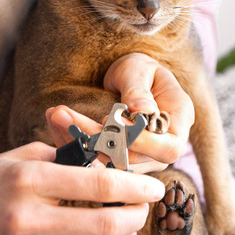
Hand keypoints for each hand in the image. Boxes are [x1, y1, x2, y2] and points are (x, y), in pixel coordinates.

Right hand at [0, 143, 164, 234]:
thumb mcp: (16, 158)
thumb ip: (61, 157)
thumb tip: (106, 161)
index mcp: (27, 180)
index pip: (97, 183)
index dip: (135, 186)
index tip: (154, 188)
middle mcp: (23, 219)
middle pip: (102, 224)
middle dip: (135, 217)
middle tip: (141, 211)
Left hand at [46, 53, 193, 173]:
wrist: (128, 80)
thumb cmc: (139, 71)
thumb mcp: (138, 70)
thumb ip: (138, 89)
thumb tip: (141, 109)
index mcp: (178, 123)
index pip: (168, 148)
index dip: (142, 142)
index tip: (109, 121)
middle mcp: (162, 148)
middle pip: (134, 159)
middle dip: (97, 139)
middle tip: (64, 115)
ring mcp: (141, 160)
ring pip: (110, 164)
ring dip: (80, 142)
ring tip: (56, 115)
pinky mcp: (117, 163)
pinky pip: (95, 161)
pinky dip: (74, 144)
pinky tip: (56, 124)